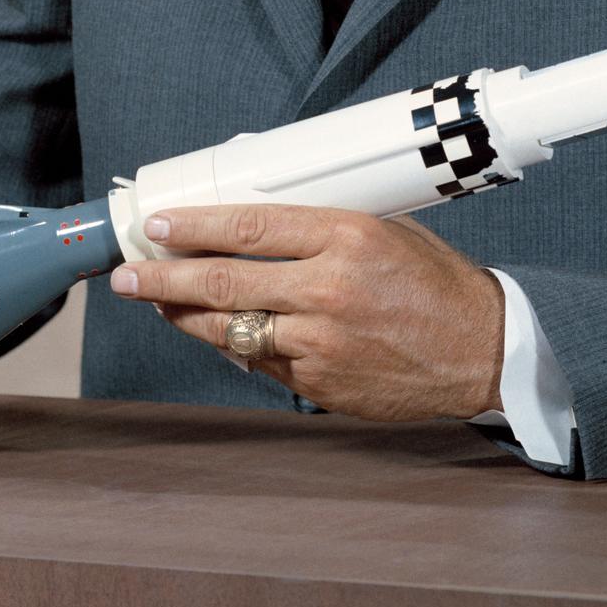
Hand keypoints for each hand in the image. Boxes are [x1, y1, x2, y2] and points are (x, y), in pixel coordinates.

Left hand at [111, 204, 505, 423]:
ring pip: (231, 327)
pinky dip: (236, 345)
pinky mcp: (320, 383)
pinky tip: (217, 332)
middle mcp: (329, 288)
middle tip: (126, 273)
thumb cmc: (433, 282)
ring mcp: (321, 341)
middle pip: (224, 280)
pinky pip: (261, 361)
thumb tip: (253, 223)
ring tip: (156, 302)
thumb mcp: (384, 229)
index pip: (250, 226)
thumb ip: (320, 230)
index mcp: (346, 236)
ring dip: (185, 315)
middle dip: (164, 277)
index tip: (159, 225)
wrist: (480, 348)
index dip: (195, 226)